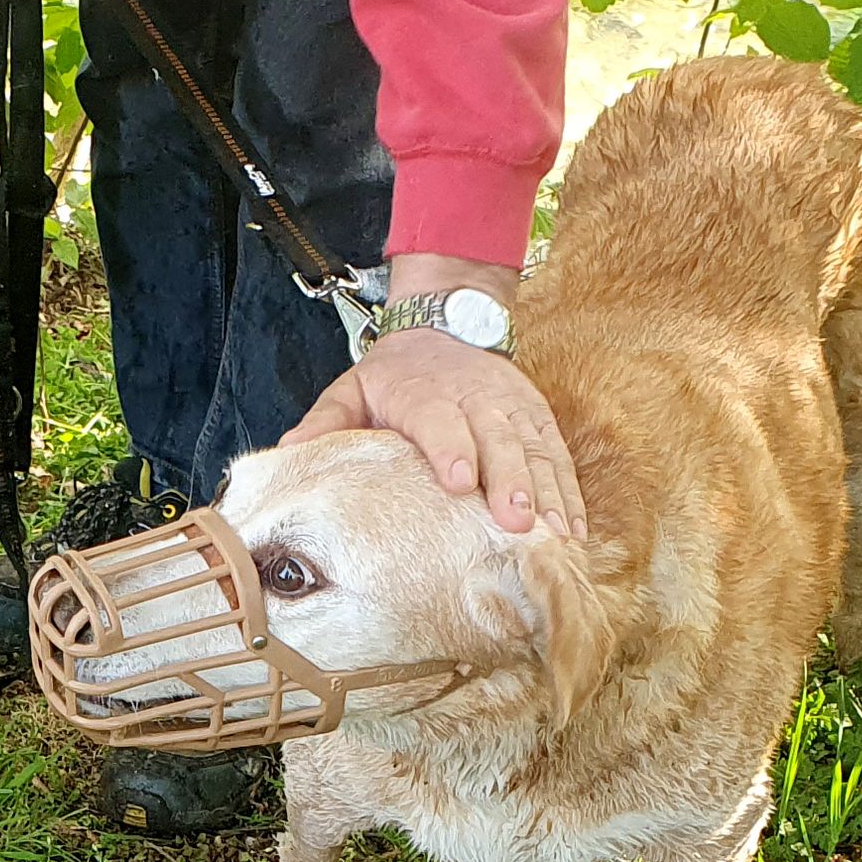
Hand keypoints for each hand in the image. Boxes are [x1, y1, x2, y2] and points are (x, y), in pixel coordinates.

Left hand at [289, 258, 584, 541]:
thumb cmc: (394, 375)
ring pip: (534, 451)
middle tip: (515, 521)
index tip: (459, 483)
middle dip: (509, 480)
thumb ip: (324, 424)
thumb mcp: (351, 388)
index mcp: (425, 393)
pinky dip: (568, 494)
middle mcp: (475, 399)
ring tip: (554, 536)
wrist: (447, 324)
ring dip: (546, 493)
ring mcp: (513, 410)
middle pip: (497, 439)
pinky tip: (572, 531)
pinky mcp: (538, 420)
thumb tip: (288, 454)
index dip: (451, 450)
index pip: (439, 421)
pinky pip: (558, 458)